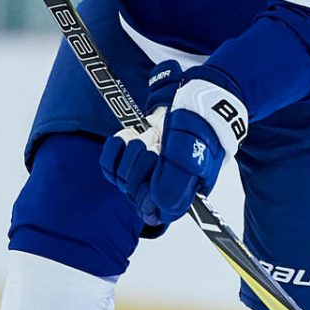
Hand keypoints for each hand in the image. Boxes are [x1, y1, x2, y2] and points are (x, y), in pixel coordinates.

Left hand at [100, 62, 250, 227]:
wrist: (197, 97)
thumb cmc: (200, 126)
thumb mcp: (194, 153)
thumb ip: (176, 183)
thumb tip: (155, 209)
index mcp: (180, 192)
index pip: (155, 212)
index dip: (147, 199)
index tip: (150, 179)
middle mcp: (162, 183)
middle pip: (135, 194)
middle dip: (139, 170)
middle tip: (155, 151)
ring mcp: (146, 168)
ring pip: (121, 178)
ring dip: (130, 155)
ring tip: (148, 138)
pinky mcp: (131, 153)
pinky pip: (109, 164)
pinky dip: (113, 150)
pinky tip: (126, 137)